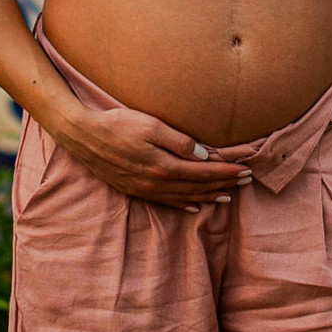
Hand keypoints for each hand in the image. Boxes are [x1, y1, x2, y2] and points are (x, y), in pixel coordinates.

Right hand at [62, 104, 250, 210]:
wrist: (84, 137)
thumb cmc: (119, 124)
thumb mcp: (151, 125)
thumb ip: (179, 142)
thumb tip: (205, 157)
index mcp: (164, 166)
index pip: (204, 173)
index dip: (227, 173)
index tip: (246, 171)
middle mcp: (157, 182)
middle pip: (198, 187)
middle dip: (224, 184)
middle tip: (246, 182)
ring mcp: (146, 189)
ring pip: (185, 197)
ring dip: (208, 196)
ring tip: (227, 196)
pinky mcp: (137, 189)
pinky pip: (167, 202)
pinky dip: (185, 205)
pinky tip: (195, 206)